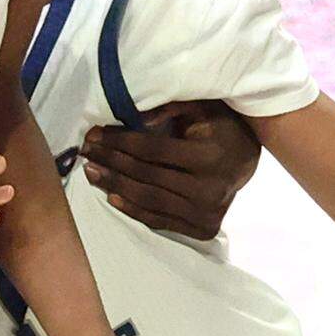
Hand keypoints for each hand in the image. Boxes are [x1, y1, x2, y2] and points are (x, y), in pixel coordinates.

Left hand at [83, 103, 260, 239]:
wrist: (247, 161)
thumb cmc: (220, 127)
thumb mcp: (201, 108)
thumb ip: (169, 108)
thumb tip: (132, 119)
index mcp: (209, 157)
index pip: (153, 151)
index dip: (119, 142)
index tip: (94, 135)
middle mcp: (209, 189)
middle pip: (146, 176)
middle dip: (111, 162)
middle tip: (86, 153)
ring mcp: (206, 213)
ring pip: (149, 201)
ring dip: (115, 186)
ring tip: (92, 173)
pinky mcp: (203, 228)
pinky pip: (160, 221)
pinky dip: (133, 210)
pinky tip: (112, 196)